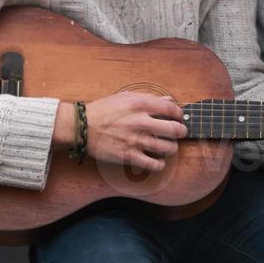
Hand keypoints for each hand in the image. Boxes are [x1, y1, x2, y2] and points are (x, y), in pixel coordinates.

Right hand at [57, 93, 187, 172]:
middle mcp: (140, 122)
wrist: (82, 127)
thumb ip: (148, 98)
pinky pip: (154, 164)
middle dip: (181, 132)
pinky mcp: (129, 156)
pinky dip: (160, 163)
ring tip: (168, 146)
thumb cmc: (103, 110)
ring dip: (172, 148)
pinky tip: (158, 160)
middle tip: (179, 133)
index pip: (171, 108)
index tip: (179, 117)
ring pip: (168, 148)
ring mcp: (135, 141)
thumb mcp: (125, 98)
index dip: (179, 113)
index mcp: (139, 105)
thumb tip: (168, 100)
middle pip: (174, 130)